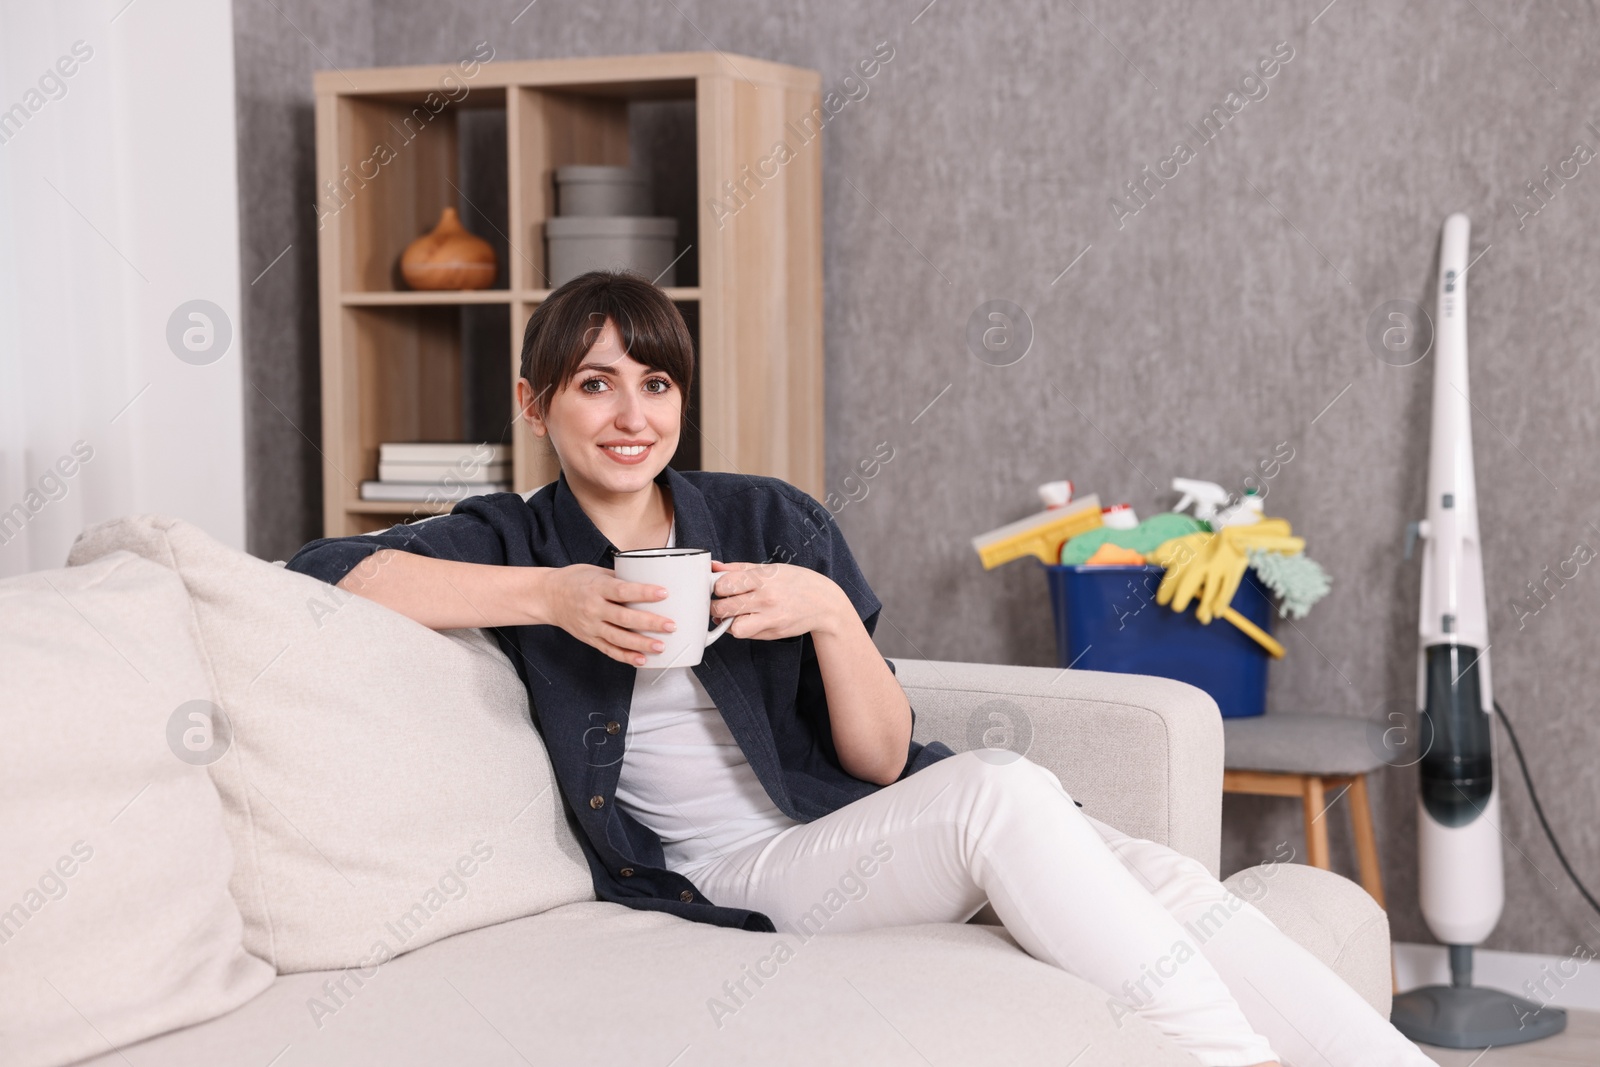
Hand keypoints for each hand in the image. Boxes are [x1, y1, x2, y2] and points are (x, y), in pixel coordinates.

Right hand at [541, 563, 679, 666]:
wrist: (547, 597)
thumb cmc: (574, 580)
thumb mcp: (596, 572)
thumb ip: (619, 578)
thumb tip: (648, 579)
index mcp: (596, 588)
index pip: (623, 591)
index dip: (644, 592)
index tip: (664, 592)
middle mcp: (593, 608)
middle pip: (624, 618)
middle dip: (649, 623)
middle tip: (670, 625)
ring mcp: (591, 626)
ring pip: (618, 638)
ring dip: (641, 644)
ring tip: (661, 646)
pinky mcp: (590, 639)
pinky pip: (609, 650)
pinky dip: (625, 657)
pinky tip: (641, 660)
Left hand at [708, 560, 850, 640]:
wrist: (825, 603)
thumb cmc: (797, 582)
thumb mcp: (770, 568)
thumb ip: (738, 568)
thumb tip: (714, 567)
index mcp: (764, 578)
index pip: (724, 584)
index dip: (716, 586)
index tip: (720, 587)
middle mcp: (766, 598)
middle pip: (723, 607)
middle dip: (716, 605)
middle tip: (721, 602)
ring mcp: (771, 618)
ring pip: (733, 627)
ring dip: (727, 621)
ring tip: (733, 613)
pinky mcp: (773, 632)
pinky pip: (746, 634)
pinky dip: (741, 628)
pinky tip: (747, 619)